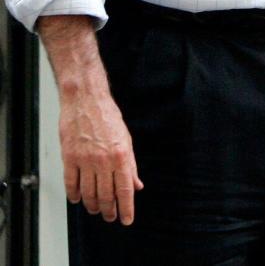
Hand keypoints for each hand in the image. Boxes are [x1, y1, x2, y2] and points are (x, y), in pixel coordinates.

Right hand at [59, 85, 142, 224]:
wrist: (86, 101)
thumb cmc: (108, 118)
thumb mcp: (127, 141)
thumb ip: (131, 166)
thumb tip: (136, 185)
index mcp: (121, 156)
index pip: (124, 190)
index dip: (126, 208)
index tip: (126, 220)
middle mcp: (103, 161)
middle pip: (105, 195)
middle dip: (109, 210)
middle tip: (110, 217)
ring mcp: (84, 160)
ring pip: (88, 192)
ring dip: (92, 205)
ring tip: (96, 210)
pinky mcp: (69, 158)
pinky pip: (71, 183)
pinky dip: (74, 194)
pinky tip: (77, 199)